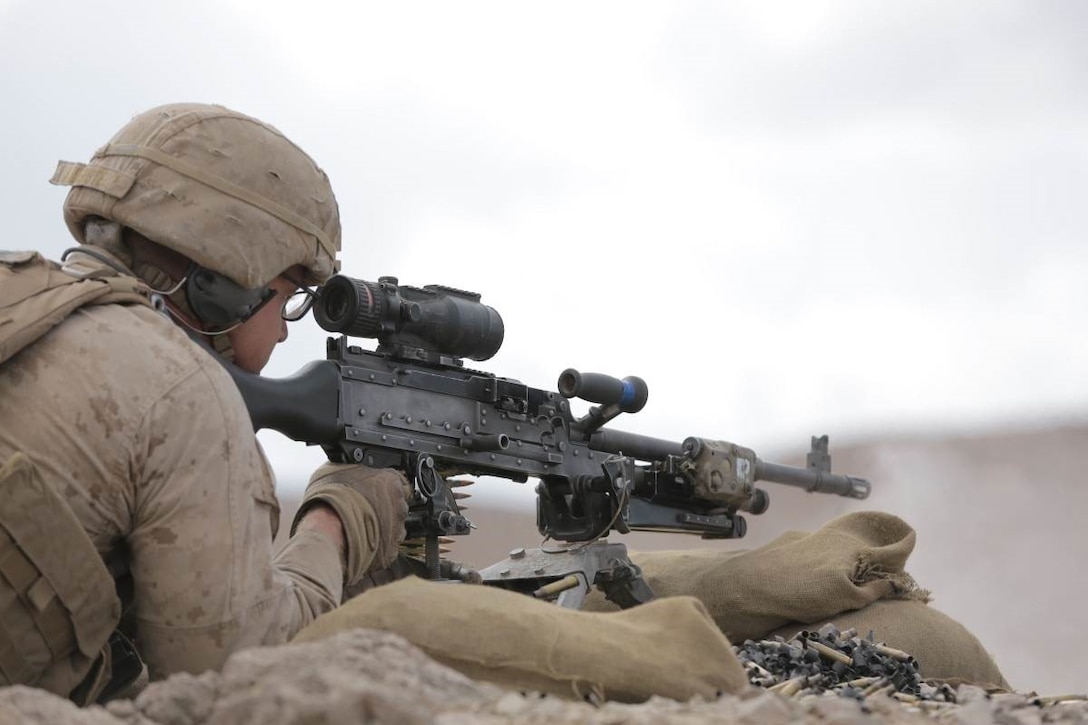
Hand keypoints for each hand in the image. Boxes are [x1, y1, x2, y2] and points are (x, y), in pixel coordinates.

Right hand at [291, 463, 410, 585]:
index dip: (386, 488)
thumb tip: (353, 463)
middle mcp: (400, 506)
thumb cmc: (330, 499)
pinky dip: (377, 547)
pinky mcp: (390, 553)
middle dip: (385, 508)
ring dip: (382, 528)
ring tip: (360, 527)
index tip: (377, 492)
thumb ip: (356, 467)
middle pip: (398, 506)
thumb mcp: (338, 467)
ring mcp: (397, 531)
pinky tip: (360, 541)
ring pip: (394, 528)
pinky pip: (387, 548)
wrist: (326, 531)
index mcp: (392, 482)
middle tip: (365, 510)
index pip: (400, 482)